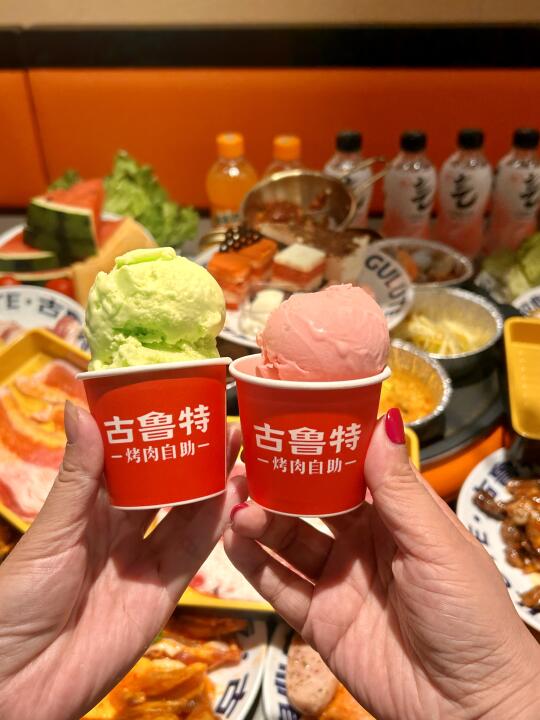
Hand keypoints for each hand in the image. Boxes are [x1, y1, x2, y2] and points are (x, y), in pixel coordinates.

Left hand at [0, 402, 244, 719]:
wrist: (20, 683)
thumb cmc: (19, 598)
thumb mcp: (52, 531)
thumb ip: (79, 475)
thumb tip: (80, 407)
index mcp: (88, 511)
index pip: (129, 464)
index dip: (155, 436)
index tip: (179, 405)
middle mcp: (120, 532)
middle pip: (166, 487)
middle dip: (194, 457)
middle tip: (224, 424)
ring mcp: (145, 562)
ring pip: (187, 516)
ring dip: (214, 485)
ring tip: (239, 450)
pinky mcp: (164, 593)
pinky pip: (194, 553)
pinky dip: (217, 525)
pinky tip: (235, 495)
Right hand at [225, 409, 539, 719]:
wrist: (467, 708)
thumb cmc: (469, 616)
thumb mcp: (436, 544)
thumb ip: (399, 488)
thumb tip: (381, 421)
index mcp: (395, 516)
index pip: (349, 471)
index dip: (319, 448)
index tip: (286, 422)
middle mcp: (362, 542)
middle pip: (310, 503)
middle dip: (278, 483)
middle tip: (246, 463)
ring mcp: (338, 580)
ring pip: (289, 541)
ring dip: (260, 520)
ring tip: (235, 502)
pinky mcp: (319, 620)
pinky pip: (279, 586)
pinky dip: (253, 564)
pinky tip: (232, 541)